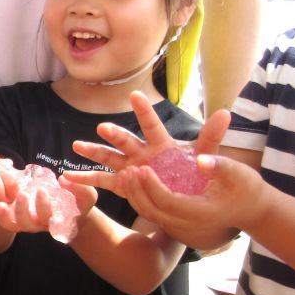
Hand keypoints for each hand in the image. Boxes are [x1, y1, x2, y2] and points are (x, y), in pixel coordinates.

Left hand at [0, 175, 95, 235]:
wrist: (72, 207)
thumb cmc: (80, 202)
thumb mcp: (87, 195)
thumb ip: (80, 189)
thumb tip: (63, 179)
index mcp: (56, 221)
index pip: (47, 218)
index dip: (43, 207)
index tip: (42, 191)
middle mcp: (40, 224)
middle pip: (27, 224)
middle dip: (23, 211)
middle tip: (22, 194)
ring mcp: (28, 221)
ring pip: (14, 225)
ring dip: (5, 216)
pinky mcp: (19, 216)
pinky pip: (7, 220)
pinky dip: (0, 214)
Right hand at [67, 90, 230, 196]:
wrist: (189, 197)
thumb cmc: (194, 174)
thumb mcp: (205, 155)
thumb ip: (211, 136)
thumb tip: (227, 112)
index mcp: (161, 143)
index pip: (152, 124)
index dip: (144, 111)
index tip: (135, 96)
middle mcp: (142, 152)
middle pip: (126, 140)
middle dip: (114, 134)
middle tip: (103, 128)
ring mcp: (130, 167)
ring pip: (109, 157)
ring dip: (94, 152)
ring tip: (77, 146)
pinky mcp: (123, 184)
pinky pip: (102, 181)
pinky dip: (85, 180)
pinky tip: (68, 179)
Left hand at [104, 154, 270, 240]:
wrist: (252, 211)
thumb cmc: (248, 189)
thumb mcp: (240, 174)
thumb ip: (220, 166)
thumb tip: (202, 159)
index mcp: (200, 212)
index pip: (167, 201)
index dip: (152, 186)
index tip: (143, 168)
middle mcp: (187, 223)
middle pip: (152, 210)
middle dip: (137, 190)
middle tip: (128, 169)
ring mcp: (180, 227)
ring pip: (148, 214)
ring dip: (134, 194)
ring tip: (126, 173)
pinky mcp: (176, 224)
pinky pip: (152, 214)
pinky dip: (140, 199)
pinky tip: (134, 182)